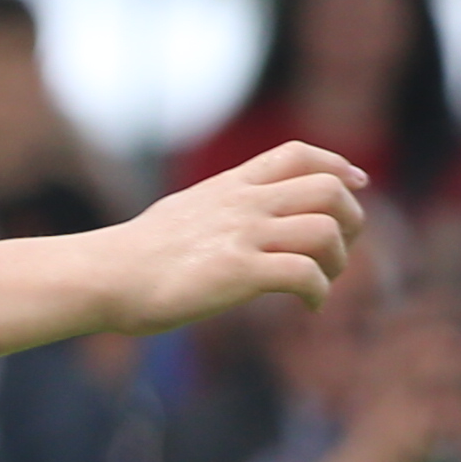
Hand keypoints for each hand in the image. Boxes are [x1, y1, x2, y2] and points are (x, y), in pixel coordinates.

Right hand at [100, 143, 367, 331]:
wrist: (104, 276)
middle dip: (350, 220)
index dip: (337, 165)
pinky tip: (308, 307)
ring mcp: (242, 236)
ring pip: (324, 230)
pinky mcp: (239, 273)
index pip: (297, 154)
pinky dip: (318, 292)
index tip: (356, 184)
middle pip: (328, 190)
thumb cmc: (132, 257)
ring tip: (321, 283)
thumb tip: (228, 228)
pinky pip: (304, 274)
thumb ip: (216, 211)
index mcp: (229, 186)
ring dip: (337, 261)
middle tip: (339, 250)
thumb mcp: (181, 214)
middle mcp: (243, 204)